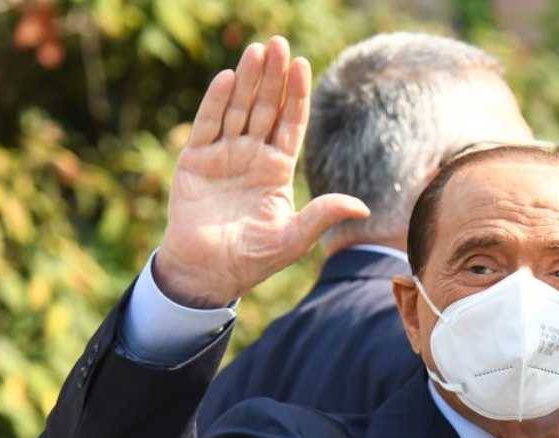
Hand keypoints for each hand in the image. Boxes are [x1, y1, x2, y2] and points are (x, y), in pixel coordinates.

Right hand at [154, 36, 369, 306]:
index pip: (291, 124)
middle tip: (279, 43)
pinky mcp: (195, 161)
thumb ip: (322, 216)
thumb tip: (363, 207)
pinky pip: (208, 125)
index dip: (297, 95)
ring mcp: (223, 155)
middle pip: (266, 108)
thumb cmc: (252, 259)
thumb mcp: (293, 238)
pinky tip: (228, 78)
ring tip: (257, 50)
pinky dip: (216, 102)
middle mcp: (251, 156)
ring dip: (247, 80)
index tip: (303, 65)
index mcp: (277, 170)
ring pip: (238, 109)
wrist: (208, 273)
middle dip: (273, 77)